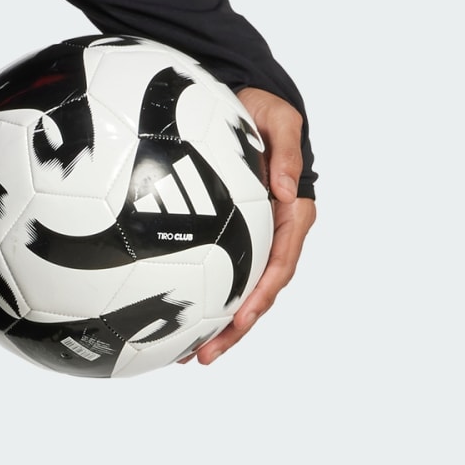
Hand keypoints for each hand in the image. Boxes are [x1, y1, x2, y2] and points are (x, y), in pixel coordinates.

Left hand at [188, 87, 315, 363]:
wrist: (240, 106)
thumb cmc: (262, 112)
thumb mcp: (280, 118)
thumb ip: (285, 150)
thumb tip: (287, 188)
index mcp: (292, 215)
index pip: (281, 264)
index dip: (263, 295)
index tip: (242, 318)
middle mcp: (272, 238)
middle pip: (258, 295)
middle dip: (234, 329)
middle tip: (205, 356)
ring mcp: (248, 244)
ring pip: (235, 296)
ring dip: (215, 330)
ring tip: (187, 358)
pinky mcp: (223, 245)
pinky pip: (212, 281)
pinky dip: (196, 306)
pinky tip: (171, 330)